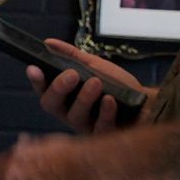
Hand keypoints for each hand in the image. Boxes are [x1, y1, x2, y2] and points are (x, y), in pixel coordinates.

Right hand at [28, 48, 143, 135]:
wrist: (146, 102)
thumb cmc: (116, 85)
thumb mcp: (94, 66)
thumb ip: (71, 56)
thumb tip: (48, 42)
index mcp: (64, 97)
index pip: (43, 90)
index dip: (36, 81)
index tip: (34, 68)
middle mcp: (70, 113)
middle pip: (51, 105)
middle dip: (58, 88)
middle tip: (71, 74)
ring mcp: (86, 127)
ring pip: (75, 116)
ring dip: (84, 98)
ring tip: (96, 82)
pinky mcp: (104, 136)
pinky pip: (100, 127)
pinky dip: (105, 112)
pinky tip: (110, 100)